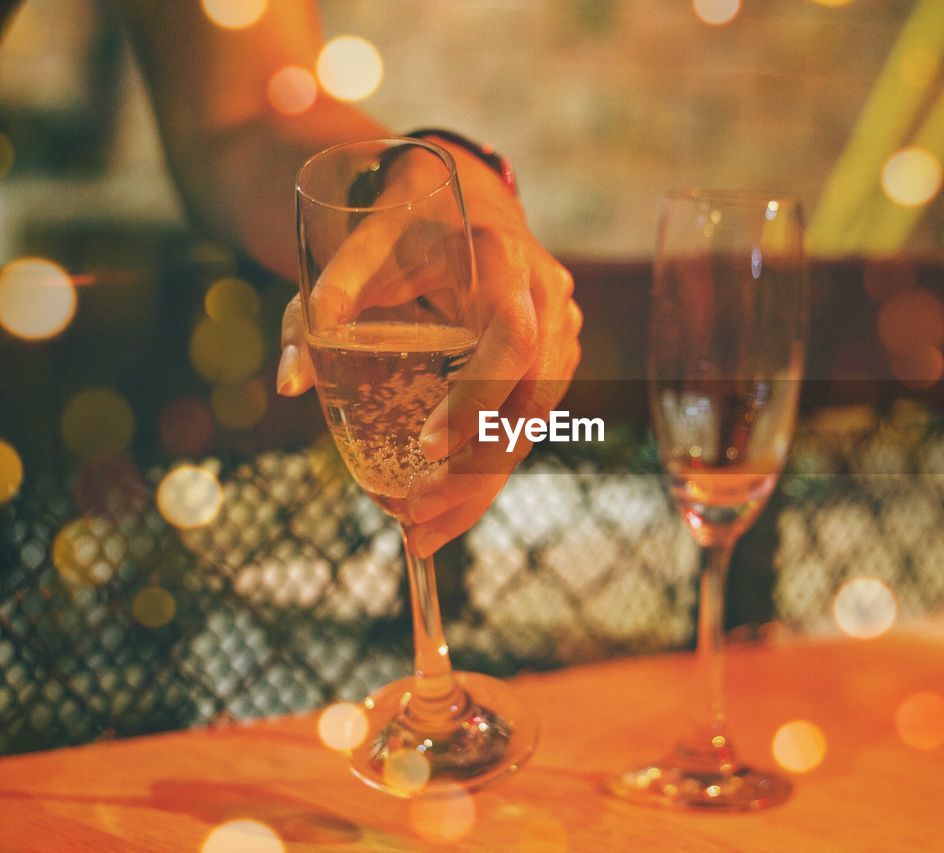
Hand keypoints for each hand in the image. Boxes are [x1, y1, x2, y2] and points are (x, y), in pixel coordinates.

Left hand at [278, 141, 581, 554]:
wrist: (464, 195)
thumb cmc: (405, 224)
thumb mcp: (357, 248)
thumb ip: (319, 306)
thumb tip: (288, 384)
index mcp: (503, 262)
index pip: (511, 341)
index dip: (478, 399)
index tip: (429, 449)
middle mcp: (546, 298)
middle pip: (530, 402)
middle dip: (476, 471)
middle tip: (415, 520)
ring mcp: (561, 330)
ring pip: (533, 426)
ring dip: (482, 484)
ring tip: (422, 531)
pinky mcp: (556, 358)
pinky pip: (528, 424)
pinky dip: (490, 467)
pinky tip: (448, 504)